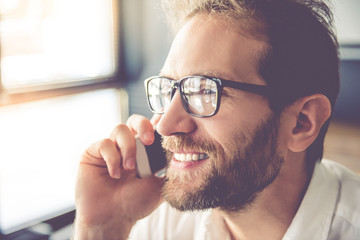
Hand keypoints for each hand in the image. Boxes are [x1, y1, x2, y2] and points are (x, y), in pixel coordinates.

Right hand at [74, 114, 163, 239]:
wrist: (112, 218)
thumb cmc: (135, 203)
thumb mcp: (159, 184)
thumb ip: (167, 166)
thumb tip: (179, 148)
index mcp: (143, 151)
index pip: (151, 129)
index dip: (158, 124)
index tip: (165, 128)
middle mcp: (127, 146)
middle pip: (135, 120)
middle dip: (144, 126)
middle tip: (149, 141)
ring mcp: (110, 148)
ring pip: (120, 129)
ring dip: (128, 147)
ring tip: (130, 168)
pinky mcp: (94, 153)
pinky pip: (104, 143)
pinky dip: (112, 158)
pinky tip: (115, 174)